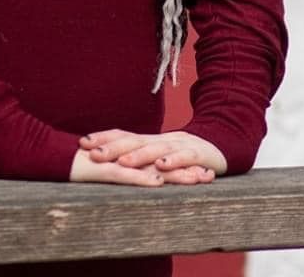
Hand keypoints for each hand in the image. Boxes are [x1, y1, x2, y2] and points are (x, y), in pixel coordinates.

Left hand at [79, 130, 224, 184]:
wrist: (221, 146)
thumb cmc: (183, 155)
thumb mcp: (159, 155)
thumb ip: (138, 158)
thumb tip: (108, 163)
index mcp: (150, 141)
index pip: (123, 136)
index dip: (104, 138)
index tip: (82, 142)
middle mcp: (162, 141)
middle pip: (134, 142)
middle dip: (112, 147)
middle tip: (92, 152)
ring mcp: (179, 146)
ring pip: (156, 149)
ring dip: (138, 156)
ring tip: (121, 162)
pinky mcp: (198, 155)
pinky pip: (185, 157)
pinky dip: (173, 162)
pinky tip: (162, 166)